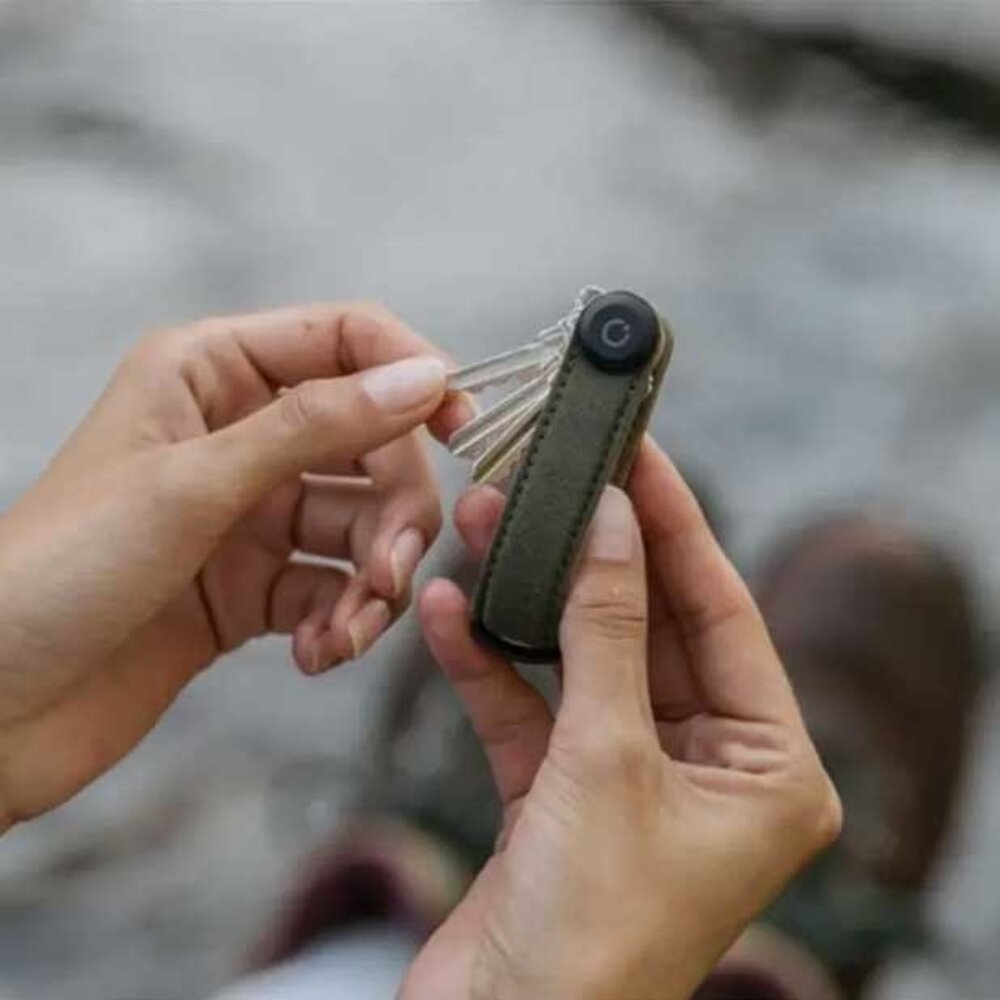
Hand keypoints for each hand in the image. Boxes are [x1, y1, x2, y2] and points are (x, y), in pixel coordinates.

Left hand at [0, 302, 464, 826]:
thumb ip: (315, 427)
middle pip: (370, 445)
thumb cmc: (56, 575)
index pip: (344, 340)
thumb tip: (422, 377)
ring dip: (371, 581)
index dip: (410, 373)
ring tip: (347, 629)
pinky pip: (333, 589)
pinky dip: (340, 623)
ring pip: (361, 526)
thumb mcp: (193, 485)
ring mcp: (249, 515)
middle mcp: (238, 437)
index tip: (461, 425)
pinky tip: (316, 654)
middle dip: (394, 511)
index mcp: (209, 374)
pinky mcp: (254, 587)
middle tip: (388, 571)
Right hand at [404, 440, 841, 999]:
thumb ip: (609, 632)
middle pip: (649, 627)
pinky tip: (449, 610)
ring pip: (582, 660)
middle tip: (559, 473)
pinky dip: (489, 664)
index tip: (641, 454)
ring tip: (487, 521)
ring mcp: (631, 779)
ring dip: (531, 599)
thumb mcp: (605, 761)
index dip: (677, 526)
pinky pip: (529, 709)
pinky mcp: (561, 796)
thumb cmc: (586, 940)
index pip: (724, 613)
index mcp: (768, 771)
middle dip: (594, 553)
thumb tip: (612, 523)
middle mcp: (709, 770)